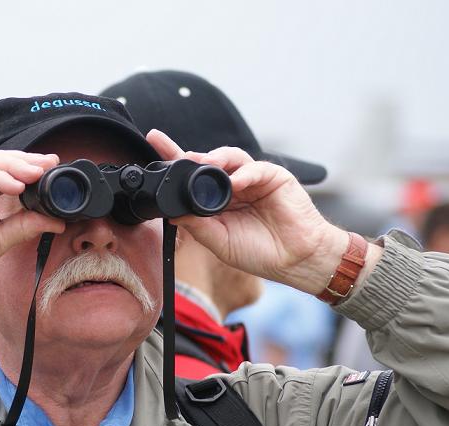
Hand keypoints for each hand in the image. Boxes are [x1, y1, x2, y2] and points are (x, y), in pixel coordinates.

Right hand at [0, 151, 64, 306]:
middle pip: (1, 161)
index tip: (54, 168)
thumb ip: (25, 226)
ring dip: (15, 167)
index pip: (8, 171)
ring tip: (37, 173)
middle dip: (27, 162)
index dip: (30, 168)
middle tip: (51, 164)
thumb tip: (57, 222)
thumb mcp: (0, 238)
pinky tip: (15, 185)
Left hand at [147, 130, 368, 295]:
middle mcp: (234, 186)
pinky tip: (235, 183)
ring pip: (230, 158)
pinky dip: (244, 174)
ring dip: (215, 159)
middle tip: (174, 153)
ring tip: (202, 163)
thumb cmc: (260, 252)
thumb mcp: (219, 242)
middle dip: (191, 156)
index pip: (192, 177)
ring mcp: (253, 180)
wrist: (294, 260)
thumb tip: (172, 213)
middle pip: (209, 162)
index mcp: (218, 201)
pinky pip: (256, 169)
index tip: (155, 142)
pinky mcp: (274, 177)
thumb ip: (198, 226)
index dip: (175, 160)